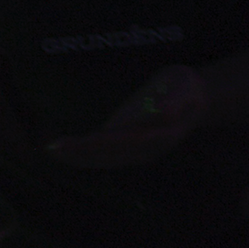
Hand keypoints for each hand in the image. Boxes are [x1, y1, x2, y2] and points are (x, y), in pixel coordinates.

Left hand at [46, 63, 206, 168]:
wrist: (198, 99)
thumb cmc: (187, 90)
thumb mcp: (184, 89)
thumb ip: (174, 101)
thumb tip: (163, 112)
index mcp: (154, 137)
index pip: (118, 142)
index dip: (94, 144)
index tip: (73, 142)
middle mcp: (143, 148)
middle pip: (107, 155)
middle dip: (79, 154)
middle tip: (51, 148)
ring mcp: (137, 149)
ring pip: (105, 158)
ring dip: (79, 157)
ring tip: (53, 151)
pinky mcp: (131, 144)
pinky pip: (106, 154)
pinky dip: (87, 154)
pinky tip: (69, 152)